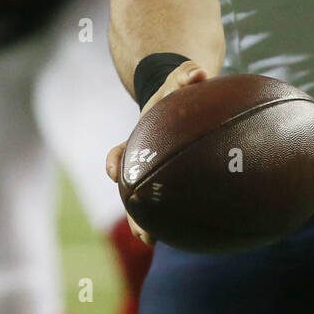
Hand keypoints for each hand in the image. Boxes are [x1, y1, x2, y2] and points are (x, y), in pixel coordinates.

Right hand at [106, 60, 208, 246]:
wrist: (182, 100)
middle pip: (130, 190)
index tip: (115, 172)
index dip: (116, 162)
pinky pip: (173, 201)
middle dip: (132, 210)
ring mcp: (156, 172)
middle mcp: (143, 160)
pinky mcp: (175, 180)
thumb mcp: (180, 81)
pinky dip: (177, 215)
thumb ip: (187, 75)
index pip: (121, 152)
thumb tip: (198, 72)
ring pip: (147, 202)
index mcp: (140, 138)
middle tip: (139, 230)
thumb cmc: (180, 93)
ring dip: (146, 223)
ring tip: (153, 241)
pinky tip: (190, 232)